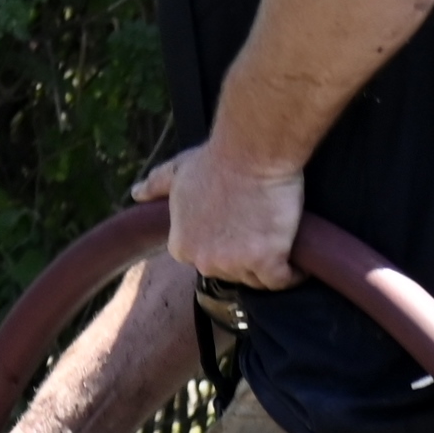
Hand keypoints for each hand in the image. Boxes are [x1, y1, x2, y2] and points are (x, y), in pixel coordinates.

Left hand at [136, 136, 302, 290]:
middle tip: (261, 229)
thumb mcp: (178, 171)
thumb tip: (136, 193)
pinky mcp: (267, 262)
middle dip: (248, 257)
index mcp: (182, 247)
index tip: (241, 230)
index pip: (209, 260)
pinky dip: (293, 273)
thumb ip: (156, 185)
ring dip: (271, 265)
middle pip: (234, 273)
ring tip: (279, 239)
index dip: (228, 246)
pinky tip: (297, 258)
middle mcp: (205, 262)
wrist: (252, 152)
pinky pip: (283, 280)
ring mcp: (236, 264)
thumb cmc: (217, 159)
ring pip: (259, 279)